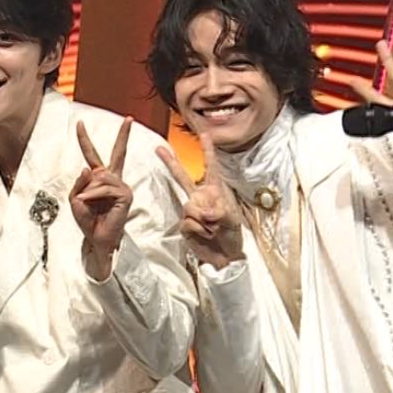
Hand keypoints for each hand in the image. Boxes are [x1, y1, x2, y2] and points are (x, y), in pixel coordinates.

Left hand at [71, 117, 133, 280]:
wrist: (96, 238)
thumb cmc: (88, 220)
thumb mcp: (75, 199)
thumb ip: (79, 182)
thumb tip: (88, 169)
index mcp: (99, 178)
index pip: (93, 155)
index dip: (84, 139)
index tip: (80, 123)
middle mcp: (113, 179)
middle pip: (118, 153)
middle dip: (124, 135)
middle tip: (129, 119)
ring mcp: (121, 186)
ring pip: (101, 176)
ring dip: (88, 190)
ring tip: (84, 202)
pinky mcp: (126, 195)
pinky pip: (106, 188)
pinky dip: (94, 194)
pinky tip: (90, 202)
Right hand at [158, 131, 244, 270]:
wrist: (224, 257)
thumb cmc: (232, 236)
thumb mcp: (233, 220)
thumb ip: (220, 211)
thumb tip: (204, 211)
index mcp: (215, 191)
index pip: (211, 168)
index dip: (207, 151)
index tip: (205, 135)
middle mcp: (200, 197)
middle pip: (182, 177)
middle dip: (171, 162)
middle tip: (159, 148)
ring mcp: (190, 210)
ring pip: (190, 206)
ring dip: (205, 221)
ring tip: (214, 229)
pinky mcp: (184, 224)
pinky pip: (188, 222)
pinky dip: (199, 230)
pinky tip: (206, 235)